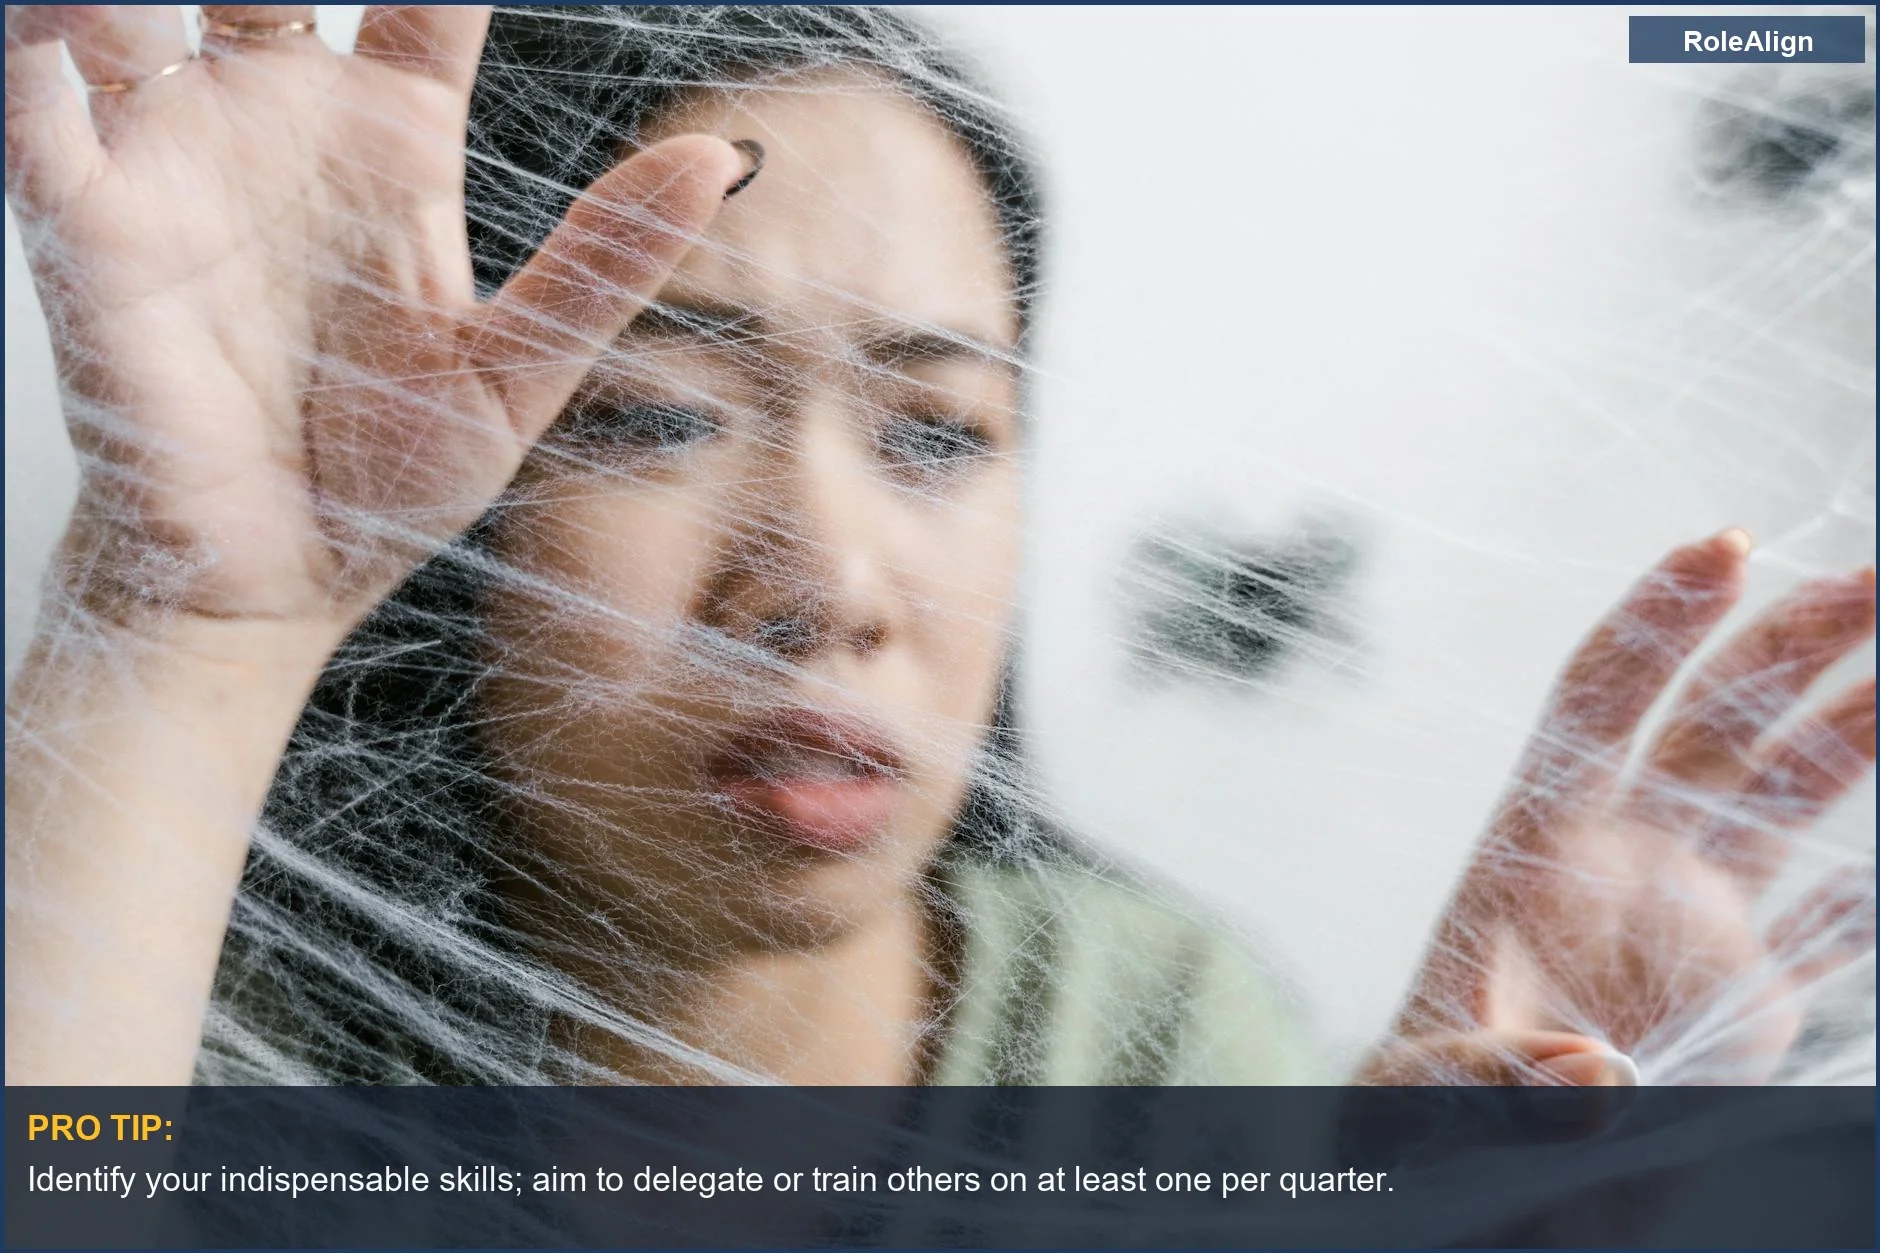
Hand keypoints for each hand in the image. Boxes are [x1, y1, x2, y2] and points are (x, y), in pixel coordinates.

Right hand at [6, 4, 745, 644]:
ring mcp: (180, 160)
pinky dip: (37, 41)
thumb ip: (607, 263)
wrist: (276, 586)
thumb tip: (720, 161)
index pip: (421, 4)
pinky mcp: (89, 218)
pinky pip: (37, 97)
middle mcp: (282, 130)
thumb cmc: (394, 486)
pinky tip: (68, 13)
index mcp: (393, 151)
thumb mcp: (522, 378)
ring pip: (133, 5)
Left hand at [1375, 531, 1874, 1084]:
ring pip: (1781, 796)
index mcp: (1533, 849)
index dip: (1656, 625)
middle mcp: (1621, 863)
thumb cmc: (1417, 1119)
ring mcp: (1688, 921)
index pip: (1596, 705)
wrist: (1468, 1170)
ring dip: (1851, 729)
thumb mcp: (1427, 1091)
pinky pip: (1826, 925)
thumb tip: (1593, 1074)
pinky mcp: (1740, 996)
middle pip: (1711, 723)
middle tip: (1879, 581)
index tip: (1721, 548)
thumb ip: (1496, 1075)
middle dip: (1788, 645)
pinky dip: (1873, 890)